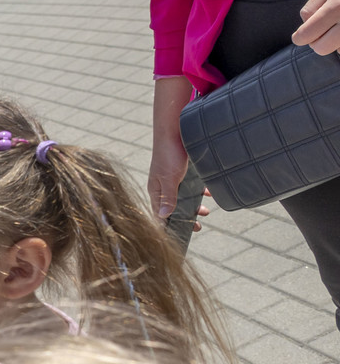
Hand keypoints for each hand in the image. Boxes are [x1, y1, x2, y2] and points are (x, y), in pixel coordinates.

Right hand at [149, 77, 209, 229]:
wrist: (174, 129)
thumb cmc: (169, 154)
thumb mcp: (169, 178)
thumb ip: (167, 198)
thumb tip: (163, 217)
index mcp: (155, 190)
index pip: (159, 213)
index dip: (169, 225)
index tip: (183, 233)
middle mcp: (162, 186)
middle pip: (172, 208)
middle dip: (185, 217)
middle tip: (198, 225)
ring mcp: (172, 178)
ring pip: (182, 198)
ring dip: (193, 205)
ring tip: (205, 211)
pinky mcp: (181, 171)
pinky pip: (190, 186)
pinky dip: (199, 192)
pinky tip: (208, 192)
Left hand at [294, 0, 339, 54]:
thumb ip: (314, 4)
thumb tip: (305, 25)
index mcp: (337, 7)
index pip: (307, 35)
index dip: (300, 36)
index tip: (301, 34)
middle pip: (321, 48)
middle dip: (317, 41)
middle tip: (322, 29)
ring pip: (338, 51)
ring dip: (335, 42)